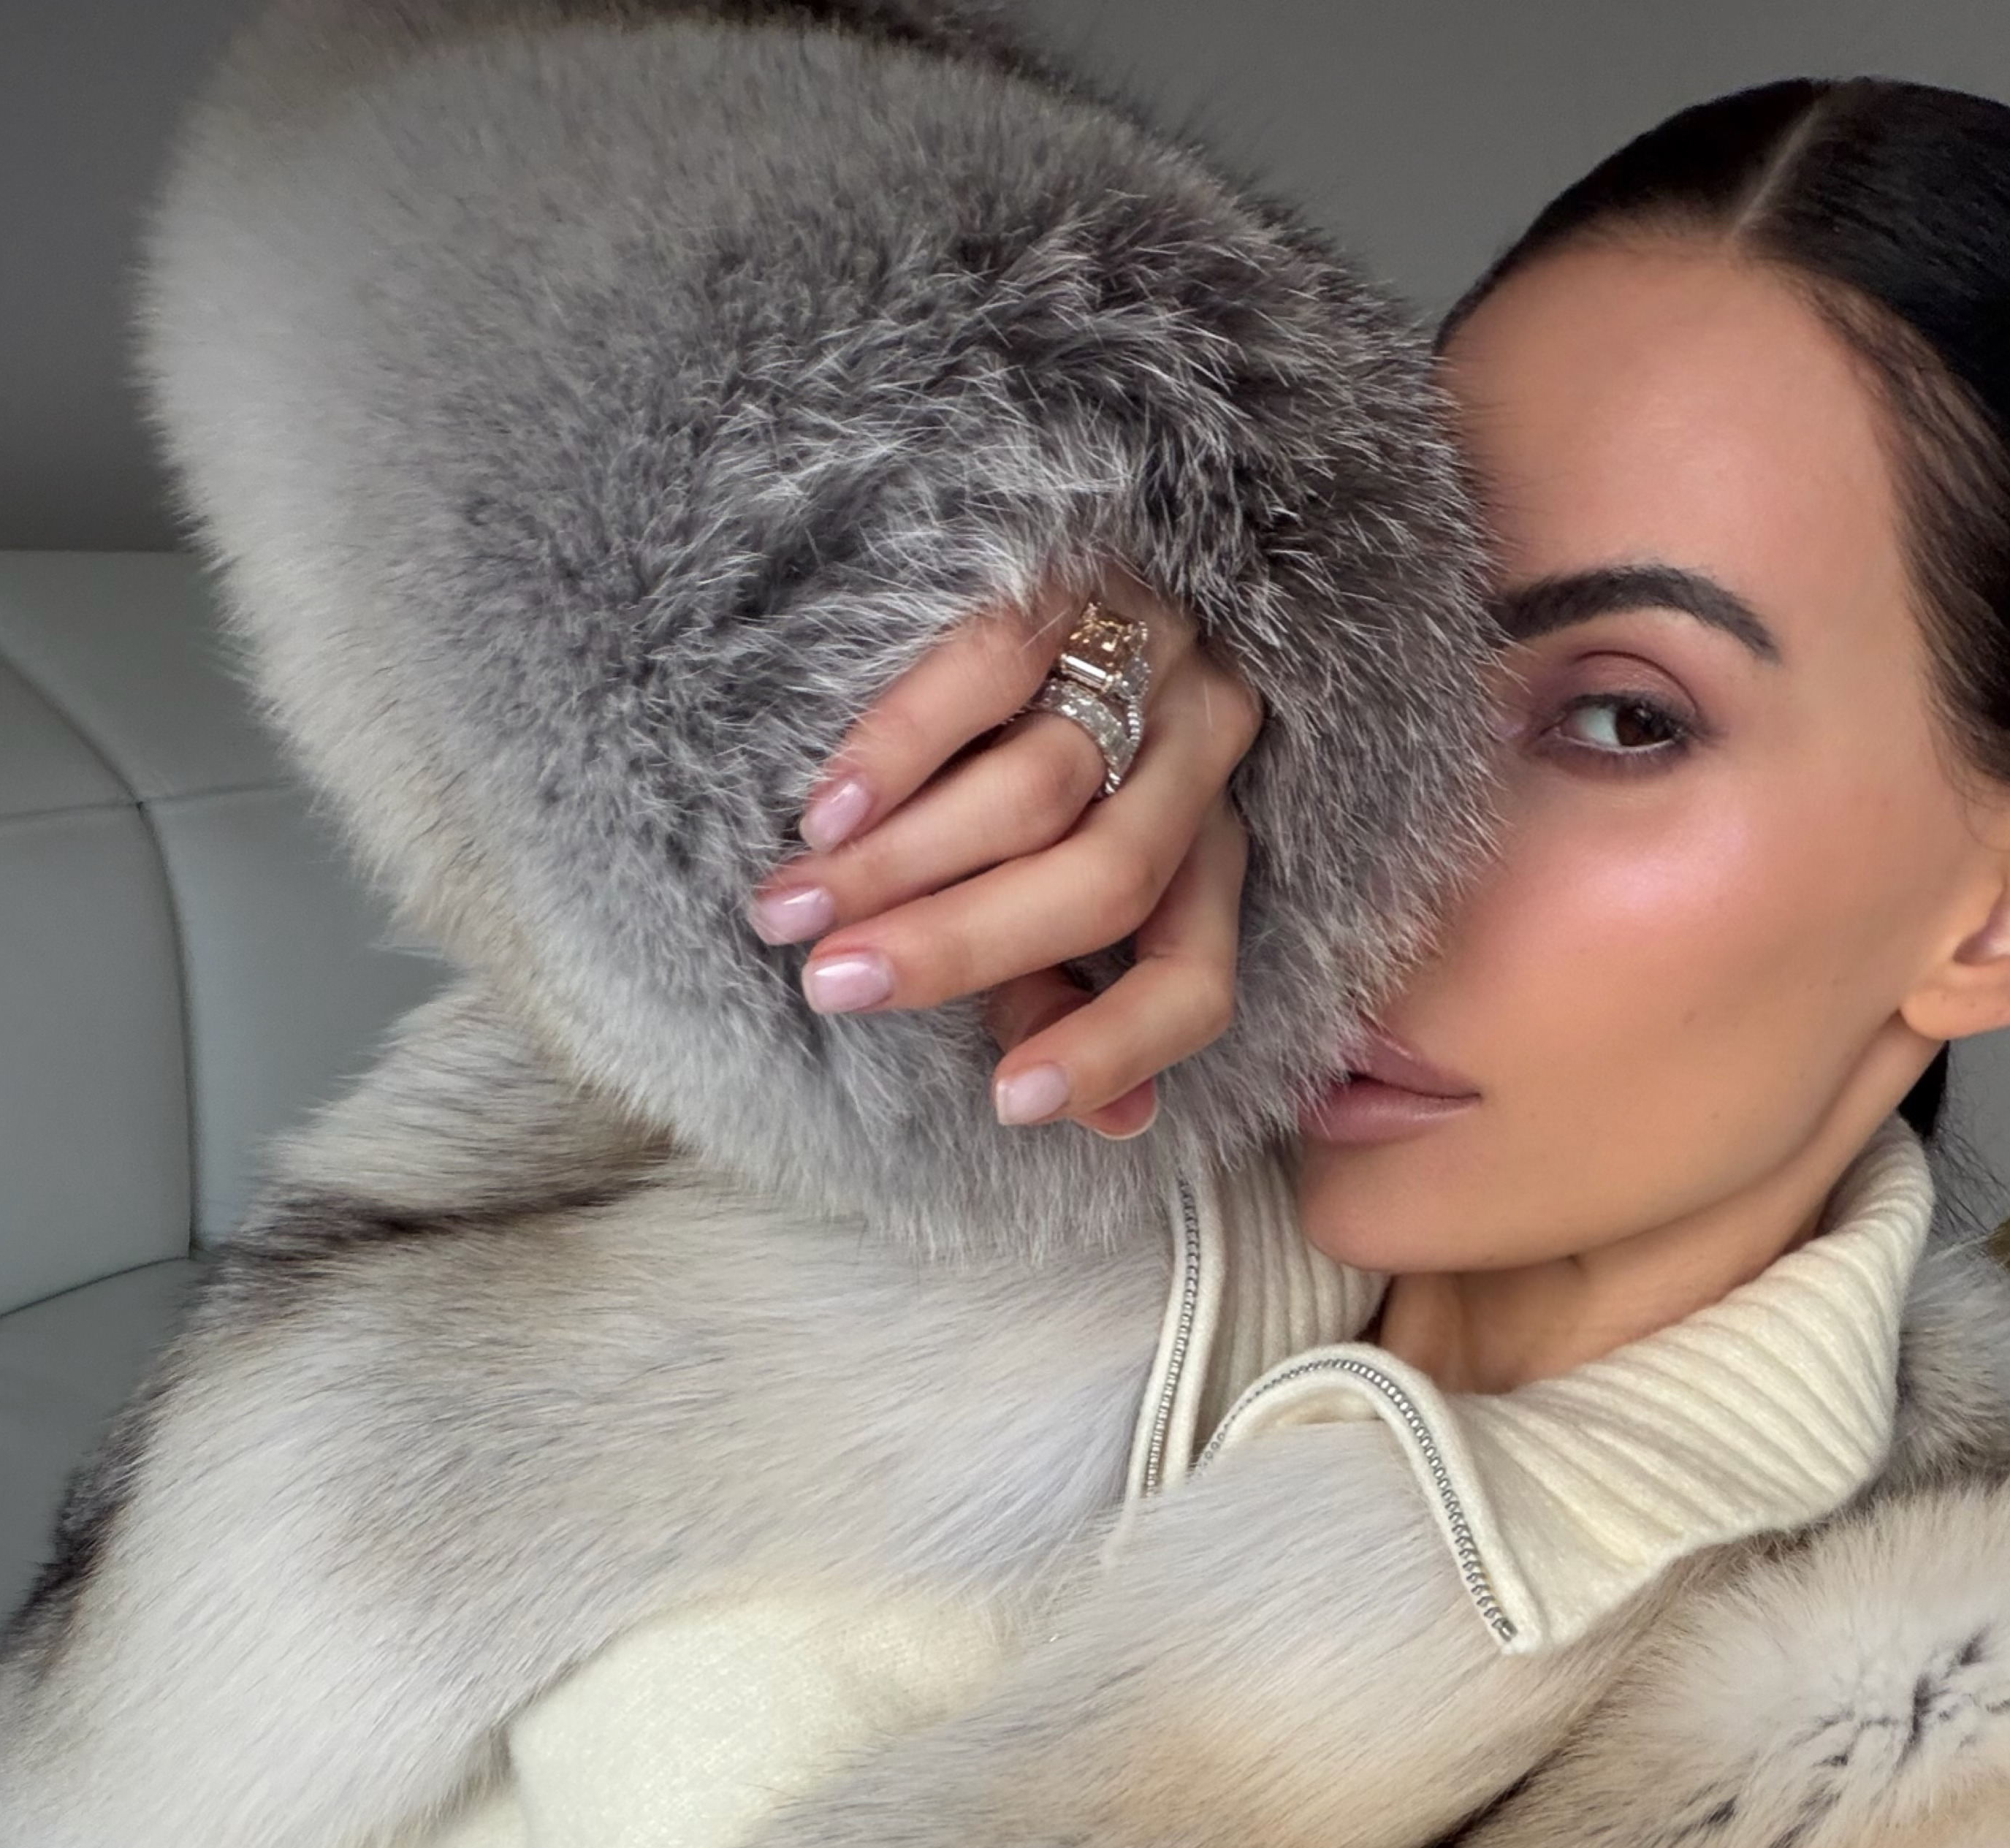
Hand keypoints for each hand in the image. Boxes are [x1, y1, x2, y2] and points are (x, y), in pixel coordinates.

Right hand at [747, 567, 1262, 1139]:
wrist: (1050, 559)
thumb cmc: (1038, 765)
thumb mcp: (1065, 892)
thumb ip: (1068, 998)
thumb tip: (1119, 1126)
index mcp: (1217, 853)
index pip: (1195, 977)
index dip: (1112, 1050)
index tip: (1006, 1103)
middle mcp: (1203, 759)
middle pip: (1100, 885)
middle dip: (957, 949)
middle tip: (832, 986)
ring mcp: (1149, 658)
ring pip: (1034, 789)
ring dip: (899, 863)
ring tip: (792, 908)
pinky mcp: (1074, 577)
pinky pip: (989, 671)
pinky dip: (900, 751)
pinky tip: (826, 812)